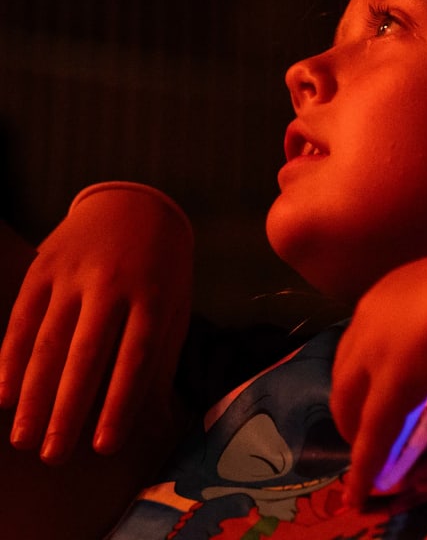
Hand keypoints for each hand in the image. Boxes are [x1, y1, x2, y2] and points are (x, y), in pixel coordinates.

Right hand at [0, 183, 192, 462]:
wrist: (134, 204)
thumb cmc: (160, 271)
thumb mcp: (174, 304)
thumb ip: (159, 355)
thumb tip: (142, 418)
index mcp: (153, 295)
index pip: (134, 357)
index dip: (118, 404)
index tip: (103, 448)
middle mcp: (113, 283)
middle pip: (87, 355)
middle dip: (67, 409)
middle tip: (54, 456)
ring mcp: (75, 273)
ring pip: (49, 341)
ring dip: (33, 394)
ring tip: (24, 438)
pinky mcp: (43, 266)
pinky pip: (22, 318)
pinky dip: (9, 359)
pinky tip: (3, 395)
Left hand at [330, 244, 426, 508]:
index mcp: (384, 296)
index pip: (360, 341)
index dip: (363, 372)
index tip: (373, 390)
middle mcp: (367, 320)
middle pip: (343, 372)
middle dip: (349, 406)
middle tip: (363, 430)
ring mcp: (374, 353)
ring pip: (349, 402)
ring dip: (355, 430)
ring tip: (367, 456)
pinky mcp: (390, 386)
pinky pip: (374, 432)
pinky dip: (366, 463)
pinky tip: (364, 485)